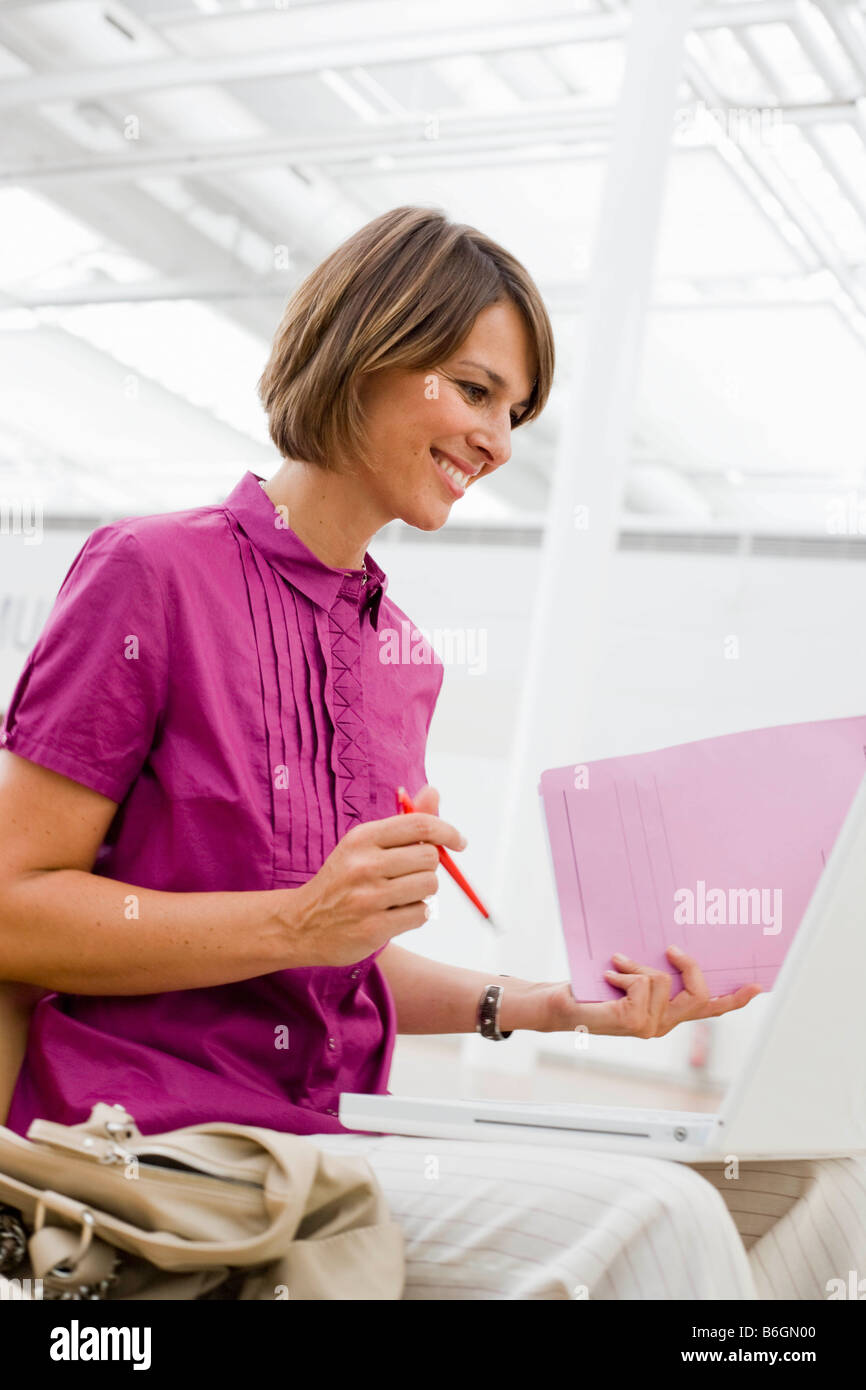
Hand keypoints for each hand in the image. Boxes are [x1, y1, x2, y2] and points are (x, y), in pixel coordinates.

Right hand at [288, 785, 462, 965]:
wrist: (302, 923)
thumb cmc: (343, 879)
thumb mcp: (365, 844)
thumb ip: (404, 821)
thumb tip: (434, 792)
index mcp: (363, 838)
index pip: (419, 824)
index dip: (447, 831)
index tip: (459, 841)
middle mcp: (364, 865)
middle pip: (429, 857)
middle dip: (428, 866)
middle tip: (408, 875)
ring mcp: (369, 898)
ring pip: (429, 886)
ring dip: (422, 892)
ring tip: (399, 896)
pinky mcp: (374, 928)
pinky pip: (421, 914)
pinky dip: (415, 914)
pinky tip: (394, 913)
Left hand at [532, 946, 761, 1036]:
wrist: (561, 1006)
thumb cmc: (592, 990)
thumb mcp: (630, 978)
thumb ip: (653, 973)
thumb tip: (672, 951)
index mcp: (667, 1016)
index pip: (707, 1009)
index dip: (735, 999)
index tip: (758, 986)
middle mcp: (662, 1025)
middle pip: (701, 995)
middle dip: (690, 966)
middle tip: (671, 948)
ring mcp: (650, 1027)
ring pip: (663, 981)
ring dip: (637, 965)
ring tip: (616, 967)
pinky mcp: (634, 1022)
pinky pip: (644, 982)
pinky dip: (625, 972)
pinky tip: (608, 977)